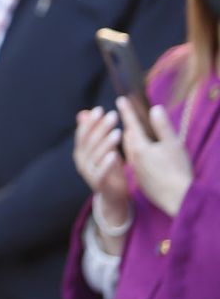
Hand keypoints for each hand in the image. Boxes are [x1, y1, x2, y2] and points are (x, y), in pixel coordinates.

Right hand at [73, 106, 130, 224]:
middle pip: (90, 141)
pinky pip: (101, 172)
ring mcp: (88, 172)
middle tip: (113, 116)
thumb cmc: (109, 169)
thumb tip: (84, 113)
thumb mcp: (102, 149)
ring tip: (118, 132)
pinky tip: (115, 154)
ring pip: (95, 155)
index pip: (83, 133)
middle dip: (101, 127)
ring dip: (106, 143)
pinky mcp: (97, 184)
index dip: (91, 121)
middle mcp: (80, 161)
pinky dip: (107, 163)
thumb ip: (94, 133)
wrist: (112, 197)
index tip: (101, 109)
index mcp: (80, 151)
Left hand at [120, 97, 192, 216]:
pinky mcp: (143, 181)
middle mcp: (135, 158)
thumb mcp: (174, 145)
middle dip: (128, 126)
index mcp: (141, 147)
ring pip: (132, 151)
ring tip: (130, 133)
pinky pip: (137, 163)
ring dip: (131, 140)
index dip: (127, 112)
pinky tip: (142, 156)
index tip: (120, 99)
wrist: (177, 199)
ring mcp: (138, 170)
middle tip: (124, 115)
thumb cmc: (178, 170)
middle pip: (129, 138)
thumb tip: (155, 108)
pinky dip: (137, 155)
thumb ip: (163, 127)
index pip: (132, 125)